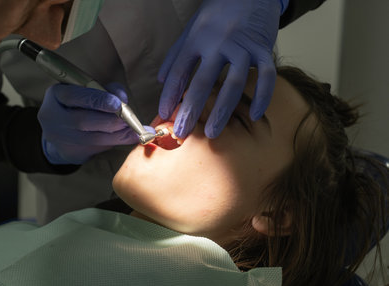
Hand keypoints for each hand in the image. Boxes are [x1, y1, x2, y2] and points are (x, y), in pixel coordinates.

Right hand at [38, 82, 138, 164]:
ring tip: (135, 132)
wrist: (60, 128)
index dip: (98, 101)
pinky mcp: (69, 153)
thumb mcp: (88, 90)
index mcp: (56, 95)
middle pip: (84, 122)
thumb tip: (123, 99)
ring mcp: (59, 138)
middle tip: (130, 121)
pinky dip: (112, 144)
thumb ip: (107, 90)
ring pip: (93, 139)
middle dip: (111, 121)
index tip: (118, 104)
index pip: (76, 97)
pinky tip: (124, 139)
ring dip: (118, 136)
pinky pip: (96, 150)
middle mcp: (52, 117)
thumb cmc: (79, 104)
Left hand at [158, 0, 281, 137]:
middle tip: (183, 133)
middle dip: (191, 111)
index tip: (164, 115)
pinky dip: (263, 97)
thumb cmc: (218, 12)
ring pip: (234, 84)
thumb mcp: (191, 29)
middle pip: (203, 82)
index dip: (169, 95)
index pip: (179, 72)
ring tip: (213, 133)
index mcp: (197, 39)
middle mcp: (218, 43)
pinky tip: (256, 116)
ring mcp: (243, 47)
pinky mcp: (264, 48)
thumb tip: (160, 80)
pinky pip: (266, 76)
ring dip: (222, 111)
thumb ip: (176, 55)